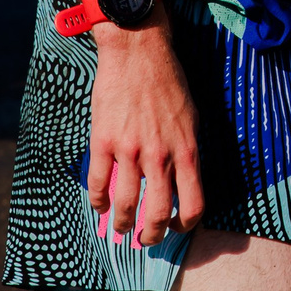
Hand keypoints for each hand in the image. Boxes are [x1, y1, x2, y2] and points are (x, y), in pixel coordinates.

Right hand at [87, 19, 204, 245]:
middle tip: (145, 239)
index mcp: (187, 151)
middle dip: (151, 236)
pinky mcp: (104, 141)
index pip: (193, 205)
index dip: (185, 225)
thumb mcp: (190, 118)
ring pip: (125, 205)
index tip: (176, 227)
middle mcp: (160, 155)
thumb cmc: (168, 82)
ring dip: (122, 225)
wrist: (138, 51)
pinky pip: (99, 183)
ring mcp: (130, 149)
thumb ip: (186, 151)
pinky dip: (97, 201)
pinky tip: (99, 204)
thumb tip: (182, 181)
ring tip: (120, 228)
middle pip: (157, 215)